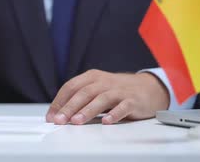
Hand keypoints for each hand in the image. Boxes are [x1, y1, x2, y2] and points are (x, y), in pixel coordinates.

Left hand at [46, 70, 168, 124]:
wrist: (148, 88)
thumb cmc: (117, 91)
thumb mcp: (97, 89)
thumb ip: (80, 99)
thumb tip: (59, 114)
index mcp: (92, 77)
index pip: (71, 86)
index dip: (59, 101)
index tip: (51, 115)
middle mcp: (104, 81)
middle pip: (84, 92)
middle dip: (69, 107)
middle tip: (60, 120)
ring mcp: (119, 90)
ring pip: (101, 98)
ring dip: (88, 110)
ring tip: (77, 121)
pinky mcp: (133, 100)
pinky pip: (123, 106)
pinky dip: (114, 113)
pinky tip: (106, 121)